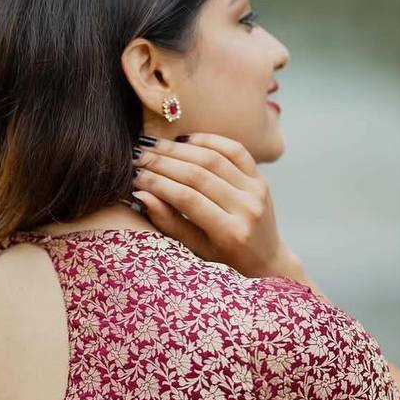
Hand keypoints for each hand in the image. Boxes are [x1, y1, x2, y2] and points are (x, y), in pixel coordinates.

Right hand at [130, 132, 293, 277]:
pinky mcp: (261, 178)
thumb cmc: (223, 259)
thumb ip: (168, 222)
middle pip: (198, 175)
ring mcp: (257, 190)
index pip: (187, 199)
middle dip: (163, 162)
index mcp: (230, 233)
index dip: (157, 183)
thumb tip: (140, 195)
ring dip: (179, 149)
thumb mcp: (194, 249)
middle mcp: (247, 209)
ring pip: (214, 158)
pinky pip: (235, 150)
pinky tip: (184, 140)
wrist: (265, 259)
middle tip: (137, 155)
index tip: (134, 175)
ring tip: (153, 145)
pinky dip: (208, 140)